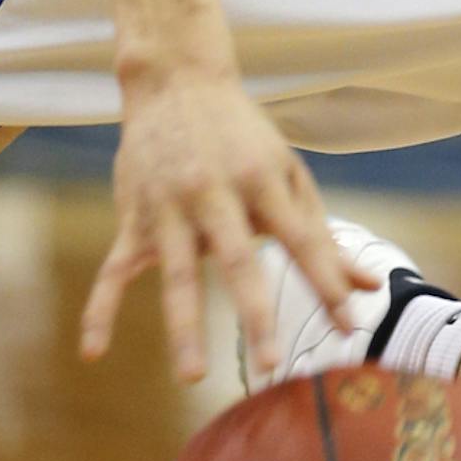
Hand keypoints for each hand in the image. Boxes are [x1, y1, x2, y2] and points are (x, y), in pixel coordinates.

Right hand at [81, 71, 354, 382]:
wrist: (176, 82)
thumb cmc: (245, 139)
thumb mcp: (289, 176)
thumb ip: (321, 236)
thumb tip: (368, 288)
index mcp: (263, 181)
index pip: (302, 240)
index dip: (325, 282)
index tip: (349, 325)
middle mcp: (215, 193)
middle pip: (238, 261)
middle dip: (255, 314)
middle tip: (272, 364)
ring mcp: (170, 207)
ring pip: (177, 274)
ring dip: (184, 328)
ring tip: (192, 378)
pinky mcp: (134, 217)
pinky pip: (112, 272)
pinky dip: (99, 311)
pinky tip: (92, 353)